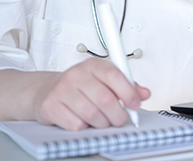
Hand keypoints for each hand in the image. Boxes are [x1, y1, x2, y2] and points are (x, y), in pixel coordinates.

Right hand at [32, 58, 149, 130]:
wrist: (47, 90)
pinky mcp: (50, 106)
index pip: (115, 76)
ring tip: (103, 120)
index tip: (135, 104)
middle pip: (105, 99)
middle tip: (120, 119)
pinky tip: (83, 120)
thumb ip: (127, 86)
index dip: (129, 92)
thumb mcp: (105, 80)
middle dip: (118, 114)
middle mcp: (76, 74)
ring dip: (102, 123)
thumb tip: (145, 94)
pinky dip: (84, 127)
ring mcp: (61, 90)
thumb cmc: (82, 86)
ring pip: (91, 114)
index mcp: (93, 65)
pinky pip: (76, 124)